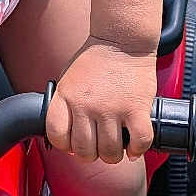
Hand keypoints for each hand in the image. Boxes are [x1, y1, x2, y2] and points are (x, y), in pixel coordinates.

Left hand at [45, 38, 156, 163]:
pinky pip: (139, 141)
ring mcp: (112, 108)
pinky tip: (135, 147)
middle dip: (91, 155)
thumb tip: (69, 133)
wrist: (122, 39)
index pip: (57, 135)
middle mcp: (86, 105)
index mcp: (67, 96)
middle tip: (98, 149)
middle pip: (84, 150)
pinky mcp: (136, 108)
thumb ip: (66, 104)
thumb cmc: (97, 59)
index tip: (73, 145)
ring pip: (110, 151)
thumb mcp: (69, 79)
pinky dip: (138, 150)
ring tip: (117, 148)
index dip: (65, 146)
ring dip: (113, 156)